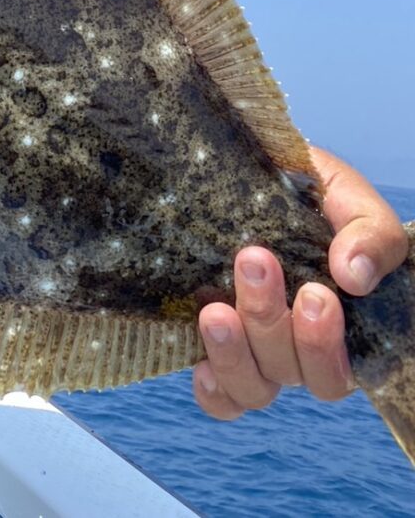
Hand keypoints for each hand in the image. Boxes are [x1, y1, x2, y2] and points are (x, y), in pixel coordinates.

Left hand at [193, 146, 407, 417]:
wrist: (257, 171)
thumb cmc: (311, 192)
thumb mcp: (349, 200)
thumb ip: (370, 234)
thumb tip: (355, 276)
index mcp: (339, 322)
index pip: (339, 368)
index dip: (323, 345)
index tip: (315, 291)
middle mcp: (298, 346)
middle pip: (292, 370)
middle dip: (271, 320)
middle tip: (255, 261)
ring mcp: (255, 349)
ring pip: (254, 388)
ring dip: (235, 354)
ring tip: (215, 312)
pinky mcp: (215, 343)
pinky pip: (221, 400)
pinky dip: (214, 392)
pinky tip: (200, 366)